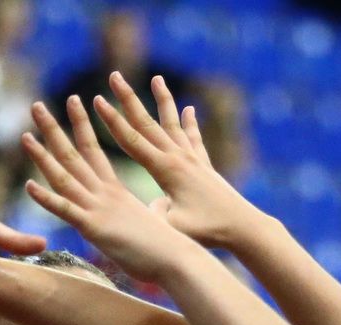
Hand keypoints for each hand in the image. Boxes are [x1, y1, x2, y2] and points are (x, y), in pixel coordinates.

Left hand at [21, 96, 203, 283]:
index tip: (73, 101)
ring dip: (42, 156)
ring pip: (64, 176)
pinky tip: (28, 185)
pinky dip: (46, 199)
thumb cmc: (167, 246)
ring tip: (25, 134)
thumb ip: (141, 215)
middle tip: (36, 105)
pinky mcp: (95, 228)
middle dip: (53, 129)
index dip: (81, 125)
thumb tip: (150, 215)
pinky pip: (66, 210)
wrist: (177, 258)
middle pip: (74, 154)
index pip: (93, 150)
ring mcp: (98, 208)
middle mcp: (104, 193)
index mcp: (115, 191)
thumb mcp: (149, 222)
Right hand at [90, 73, 266, 249]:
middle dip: (128, 98)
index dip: (112, 120)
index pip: (132, 140)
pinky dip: (189, 122)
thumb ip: (153, 215)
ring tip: (157, 78)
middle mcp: (179, 157)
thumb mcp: (174, 227)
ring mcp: (193, 158)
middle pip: (147, 122)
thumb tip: (139, 209)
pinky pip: (194, 137)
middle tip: (114, 75)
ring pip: (172, 122)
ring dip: (162, 99)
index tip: (97, 99)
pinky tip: (189, 109)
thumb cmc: (208, 231)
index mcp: (166, 170)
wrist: (244, 227)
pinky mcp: (204, 165)